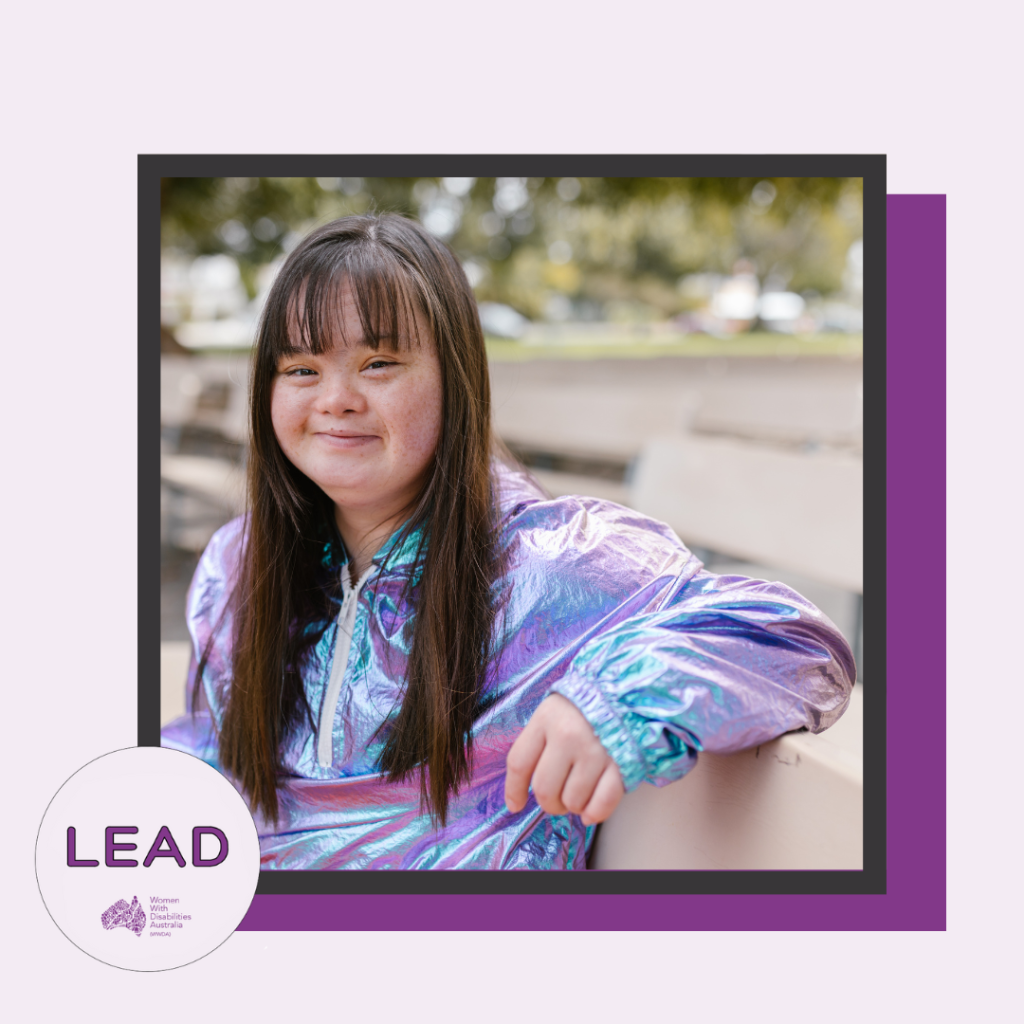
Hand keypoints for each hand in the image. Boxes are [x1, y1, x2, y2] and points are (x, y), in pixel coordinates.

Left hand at [504, 693, 625, 824]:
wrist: (624, 693)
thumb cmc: (583, 708)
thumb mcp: (551, 713)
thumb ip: (535, 745)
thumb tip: (519, 793)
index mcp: (546, 719)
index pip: (519, 763)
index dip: (514, 790)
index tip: (516, 804)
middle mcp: (568, 734)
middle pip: (545, 789)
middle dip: (549, 803)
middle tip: (557, 799)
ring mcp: (595, 750)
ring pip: (573, 801)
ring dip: (573, 806)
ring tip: (578, 793)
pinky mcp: (621, 763)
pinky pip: (603, 803)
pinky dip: (595, 813)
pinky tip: (591, 810)